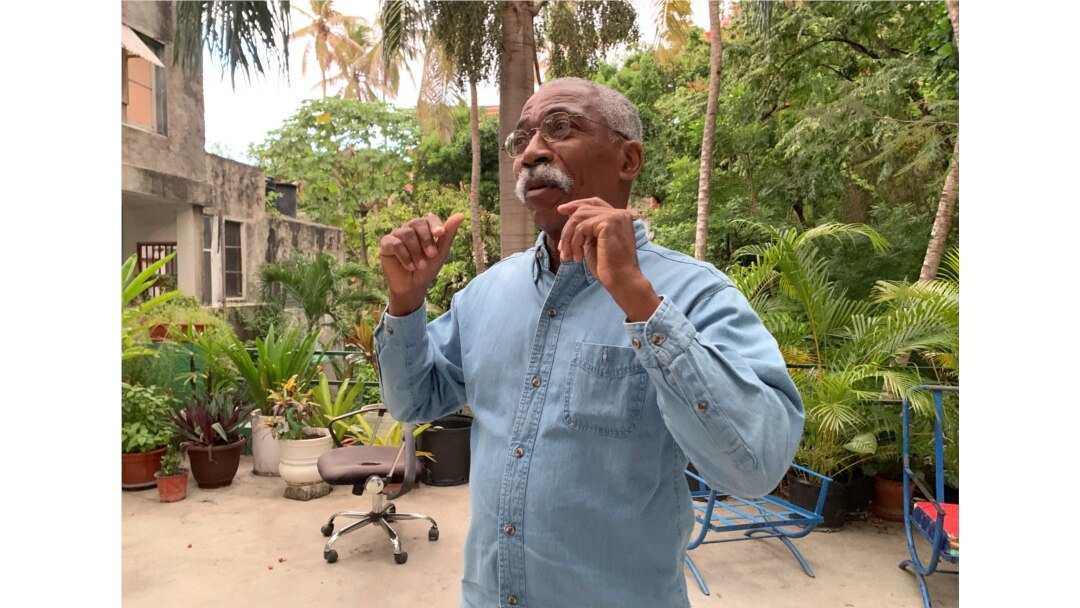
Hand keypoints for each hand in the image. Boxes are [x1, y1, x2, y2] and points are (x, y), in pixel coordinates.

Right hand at [379, 213, 464, 315]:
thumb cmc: (428, 268)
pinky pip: (395, 243)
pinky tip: (410, 266)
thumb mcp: (441, 252)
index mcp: (424, 228)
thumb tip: (461, 215)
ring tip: (420, 266)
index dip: (435, 224)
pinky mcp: (386, 244)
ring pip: (407, 234)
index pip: (430, 218)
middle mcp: (409, 228)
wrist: (413, 286)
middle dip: (426, 240)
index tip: (440, 233)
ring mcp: (396, 235)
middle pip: (417, 223)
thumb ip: (449, 234)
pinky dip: (404, 256)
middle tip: (431, 255)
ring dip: (416, 252)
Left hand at [556, 199, 660, 321]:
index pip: (594, 203)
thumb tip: (569, 217)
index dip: (576, 205)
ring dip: (569, 238)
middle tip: (561, 249)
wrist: (623, 281)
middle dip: (568, 228)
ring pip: (579, 218)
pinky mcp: (609, 223)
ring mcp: (615, 216)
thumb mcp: (594, 244)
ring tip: (568, 256)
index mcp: (619, 217)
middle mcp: (620, 213)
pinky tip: (579, 258)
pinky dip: (575, 244)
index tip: (561, 210)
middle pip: (583, 210)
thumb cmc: (609, 268)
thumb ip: (586, 230)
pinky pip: (581, 228)